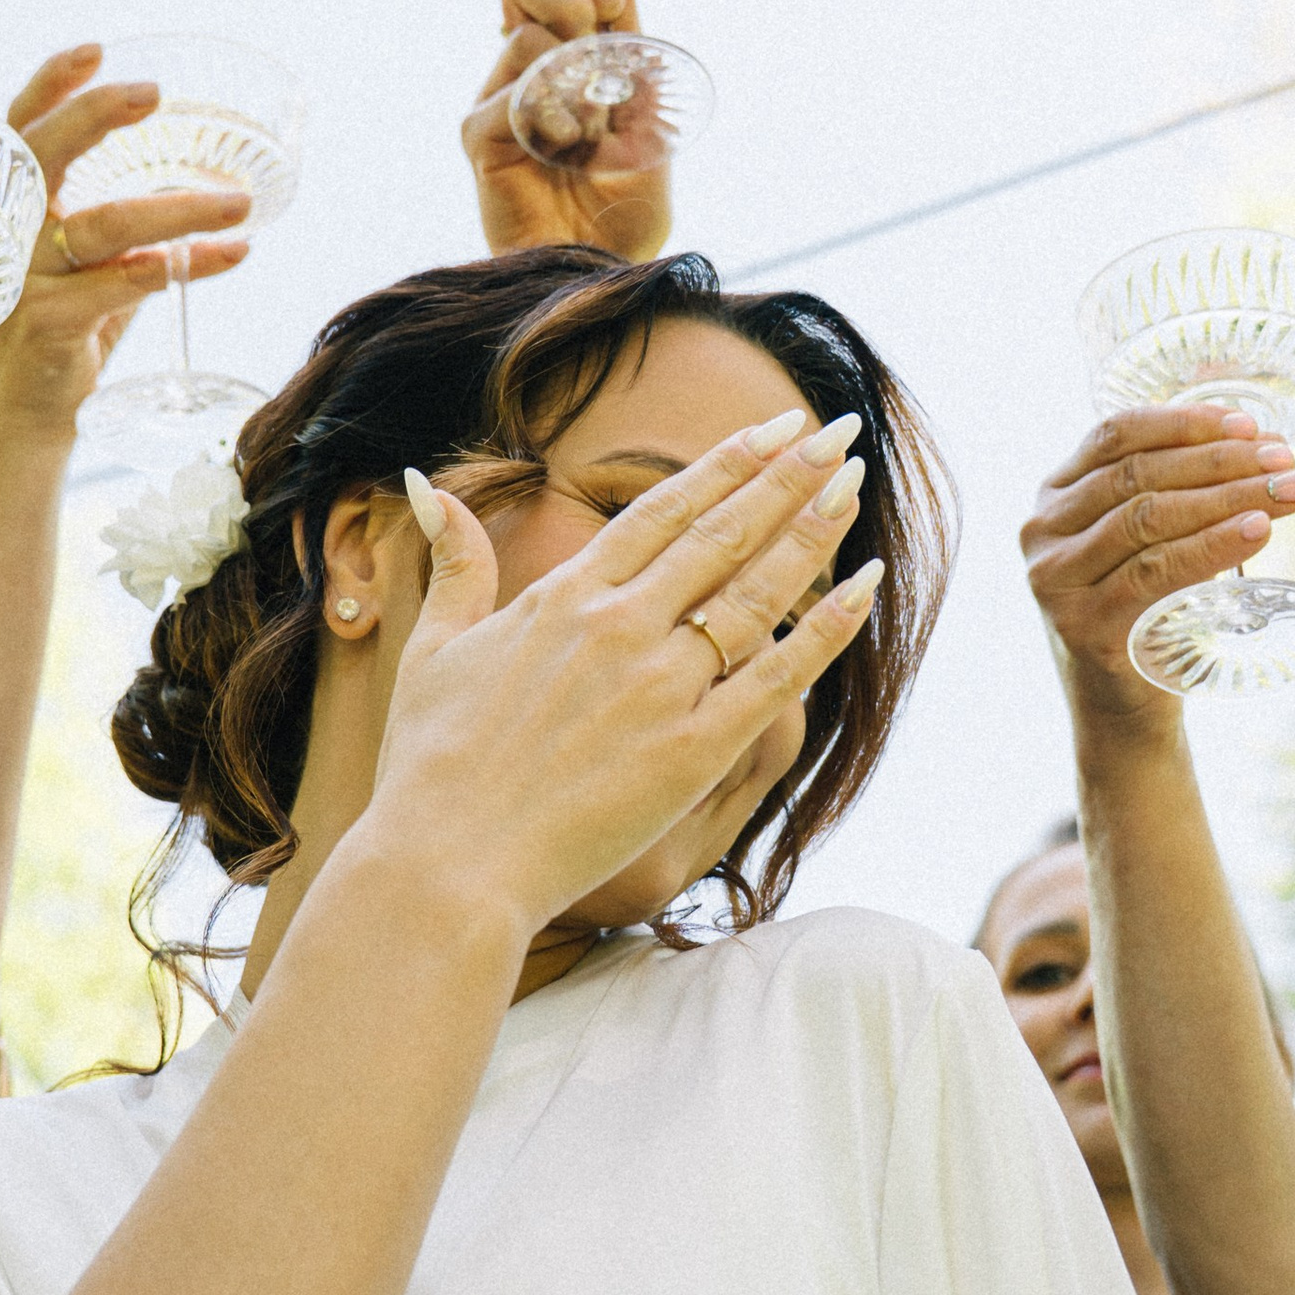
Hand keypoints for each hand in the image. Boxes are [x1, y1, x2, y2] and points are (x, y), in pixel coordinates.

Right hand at [0, 47, 250, 443]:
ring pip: (102, 226)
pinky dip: (180, 267)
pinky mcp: (47, 325)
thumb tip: (205, 189)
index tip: (96, 50)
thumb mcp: (92, 267)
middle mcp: (10, 237)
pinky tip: (226, 255)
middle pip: (42, 157)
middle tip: (155, 93)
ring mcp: (24, 281)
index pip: (22, 132)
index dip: (50, 86)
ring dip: (178, 208)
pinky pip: (121, 285)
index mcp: (14, 211)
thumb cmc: (63, 333)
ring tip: (240, 202)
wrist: (29, 418)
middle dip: (96, 116)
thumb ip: (131, 229)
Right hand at [366, 405, 880, 931]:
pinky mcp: (692, 750)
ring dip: (811, 532)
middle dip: (787, 476)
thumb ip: (454, 563)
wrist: (447, 865)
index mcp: (564, 597)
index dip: (727, 463)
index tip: (774, 429)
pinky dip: (827, 629)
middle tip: (837, 431)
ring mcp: (660, 686)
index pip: (663, 510)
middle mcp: (620, 627)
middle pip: (722, 533)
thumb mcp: (433, 649)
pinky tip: (865, 585)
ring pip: (757, 592)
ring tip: (853, 483)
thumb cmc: (431, 767)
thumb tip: (429, 481)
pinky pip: (777, 678)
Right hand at [460, 0, 672, 259]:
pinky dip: (550, 115)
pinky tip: (567, 149)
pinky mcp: (480, 133)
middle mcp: (529, 63)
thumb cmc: (627, 206)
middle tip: (597, 29)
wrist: (603, 271)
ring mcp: (500, 95)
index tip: (616, 1)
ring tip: (590, 126)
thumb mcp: (649, 115)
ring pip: (520, 28)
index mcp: (572, 49)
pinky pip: (511, 93)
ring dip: (573, 70)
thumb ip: (633, 48)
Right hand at [1020, 405, 1294, 728]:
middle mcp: (1042, 531)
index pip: (1115, 435)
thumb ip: (1174, 493)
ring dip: (1226, 498)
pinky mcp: (1082, 624)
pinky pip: (1155, 572)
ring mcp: (1056, 580)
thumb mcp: (1144, 543)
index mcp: (1055, 495)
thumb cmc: (1144, 612)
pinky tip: (1257, 533)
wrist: (1122, 708)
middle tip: (1284, 462)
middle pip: (1138, 475)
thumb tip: (1260, 446)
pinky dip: (1211, 547)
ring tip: (1286, 493)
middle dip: (1220, 462)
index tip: (1248, 424)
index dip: (1183, 423)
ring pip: (1147, 517)